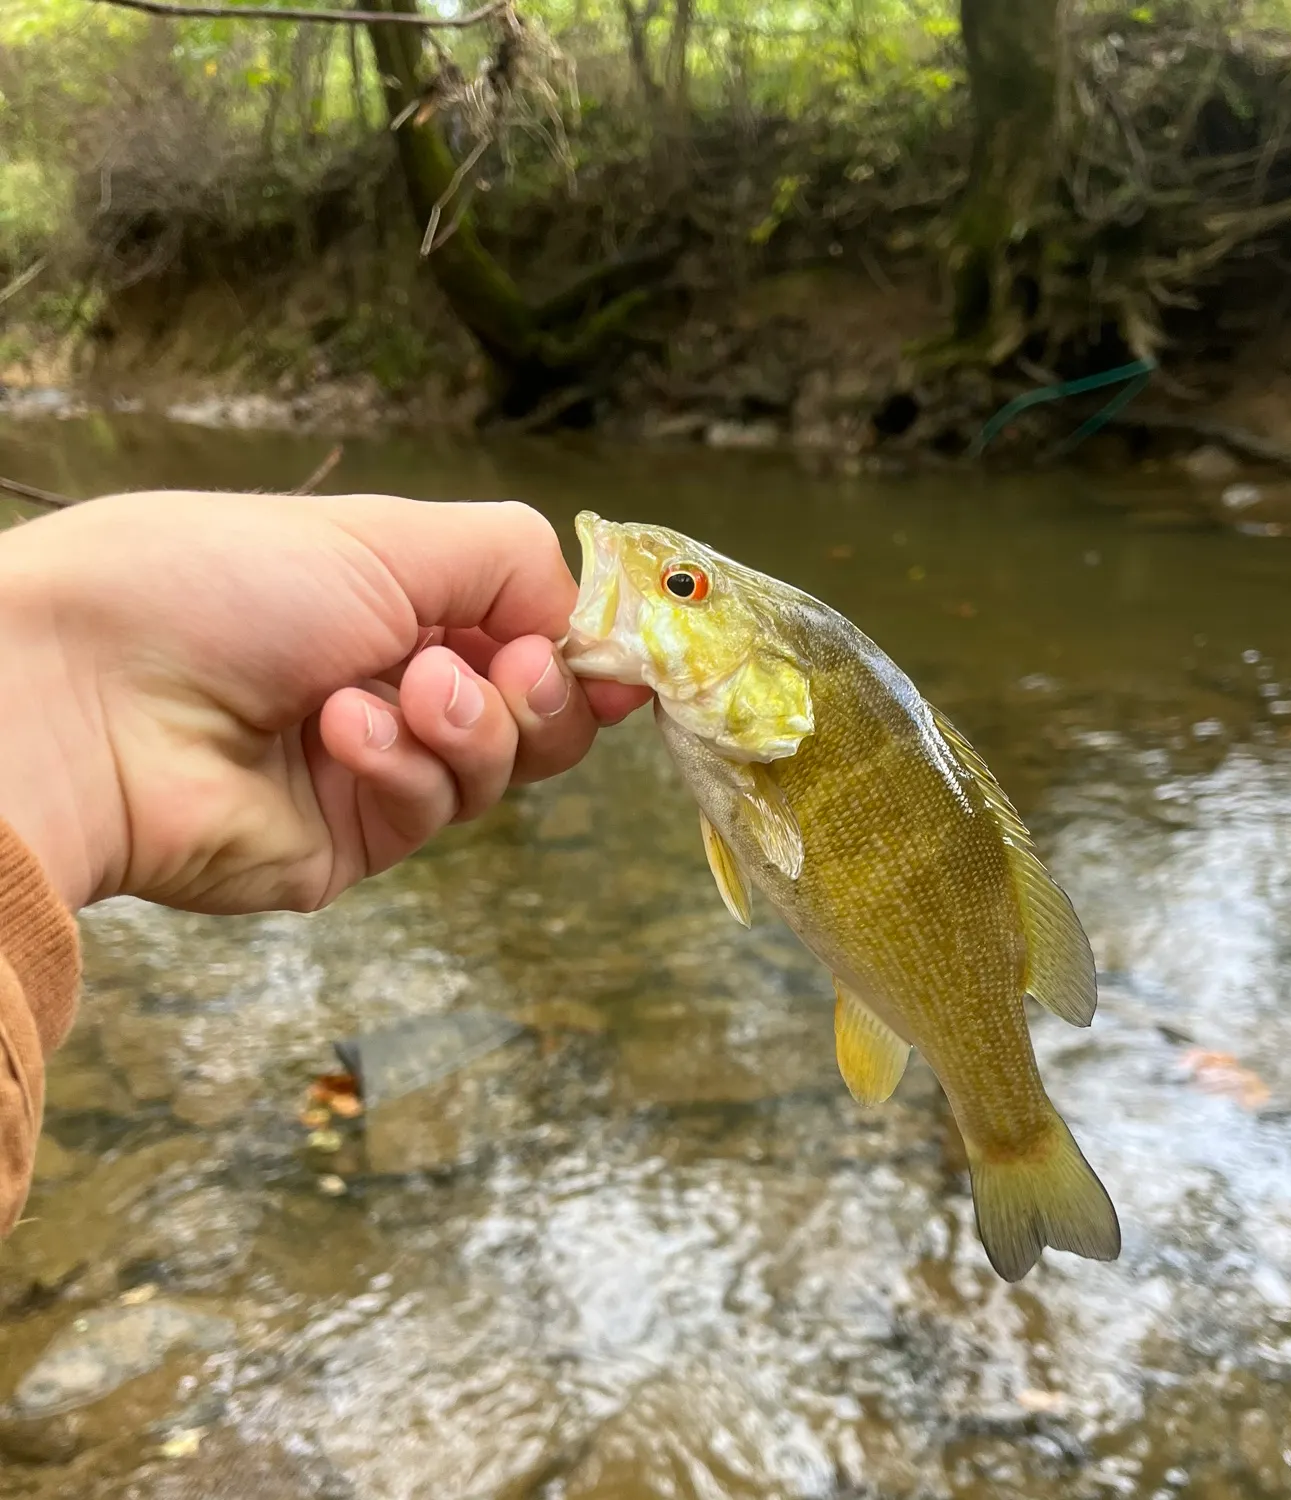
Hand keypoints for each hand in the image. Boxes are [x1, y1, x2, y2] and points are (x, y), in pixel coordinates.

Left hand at [0, 491, 649, 912]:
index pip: (529, 637)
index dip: (581, 652)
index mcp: (401, 604)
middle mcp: (397, 686)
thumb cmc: (224, 583)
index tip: (624, 661)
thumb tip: (586, 621)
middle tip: (506, 670)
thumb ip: (513, 560)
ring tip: (401, 692)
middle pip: (536, 717)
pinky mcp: (352, 844)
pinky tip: (339, 732)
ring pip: (497, 770)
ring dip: (466, 725)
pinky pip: (432, 811)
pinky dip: (402, 767)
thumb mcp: (387, 536)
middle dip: (538, 693)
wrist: (93, 692)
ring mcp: (376, 770)